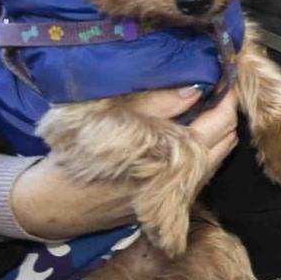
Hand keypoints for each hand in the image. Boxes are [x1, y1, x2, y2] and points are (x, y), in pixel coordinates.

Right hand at [11, 88, 238, 239]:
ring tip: (205, 103)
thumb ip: (157, 105)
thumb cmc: (78, 157)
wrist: (53, 206)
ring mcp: (182, 195)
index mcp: (173, 158)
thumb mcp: (112, 123)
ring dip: (218, 130)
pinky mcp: (173, 202)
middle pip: (226, 139)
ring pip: (218, 156)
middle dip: (226, 111)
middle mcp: (186, 181)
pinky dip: (207, 146)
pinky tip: (190, 128)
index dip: (227, 95)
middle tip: (216, 85)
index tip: (225, 73)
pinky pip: (204, 169)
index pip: (221, 122)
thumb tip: (196, 88)